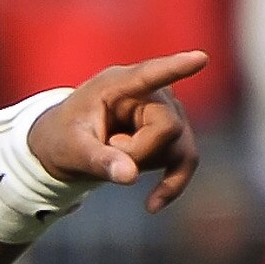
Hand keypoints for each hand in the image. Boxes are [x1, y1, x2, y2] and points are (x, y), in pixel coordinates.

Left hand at [29, 52, 208, 211]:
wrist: (68, 146)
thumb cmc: (64, 139)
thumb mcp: (72, 151)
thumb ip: (99, 161)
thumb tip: (131, 177)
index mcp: (116, 84)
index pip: (150, 75)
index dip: (175, 68)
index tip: (200, 58)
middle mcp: (149, 93)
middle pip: (168, 126)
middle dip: (139, 152)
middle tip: (107, 149)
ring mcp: (165, 111)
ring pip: (180, 146)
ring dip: (146, 163)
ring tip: (114, 157)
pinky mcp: (172, 134)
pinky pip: (187, 160)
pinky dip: (173, 184)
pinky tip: (152, 205)